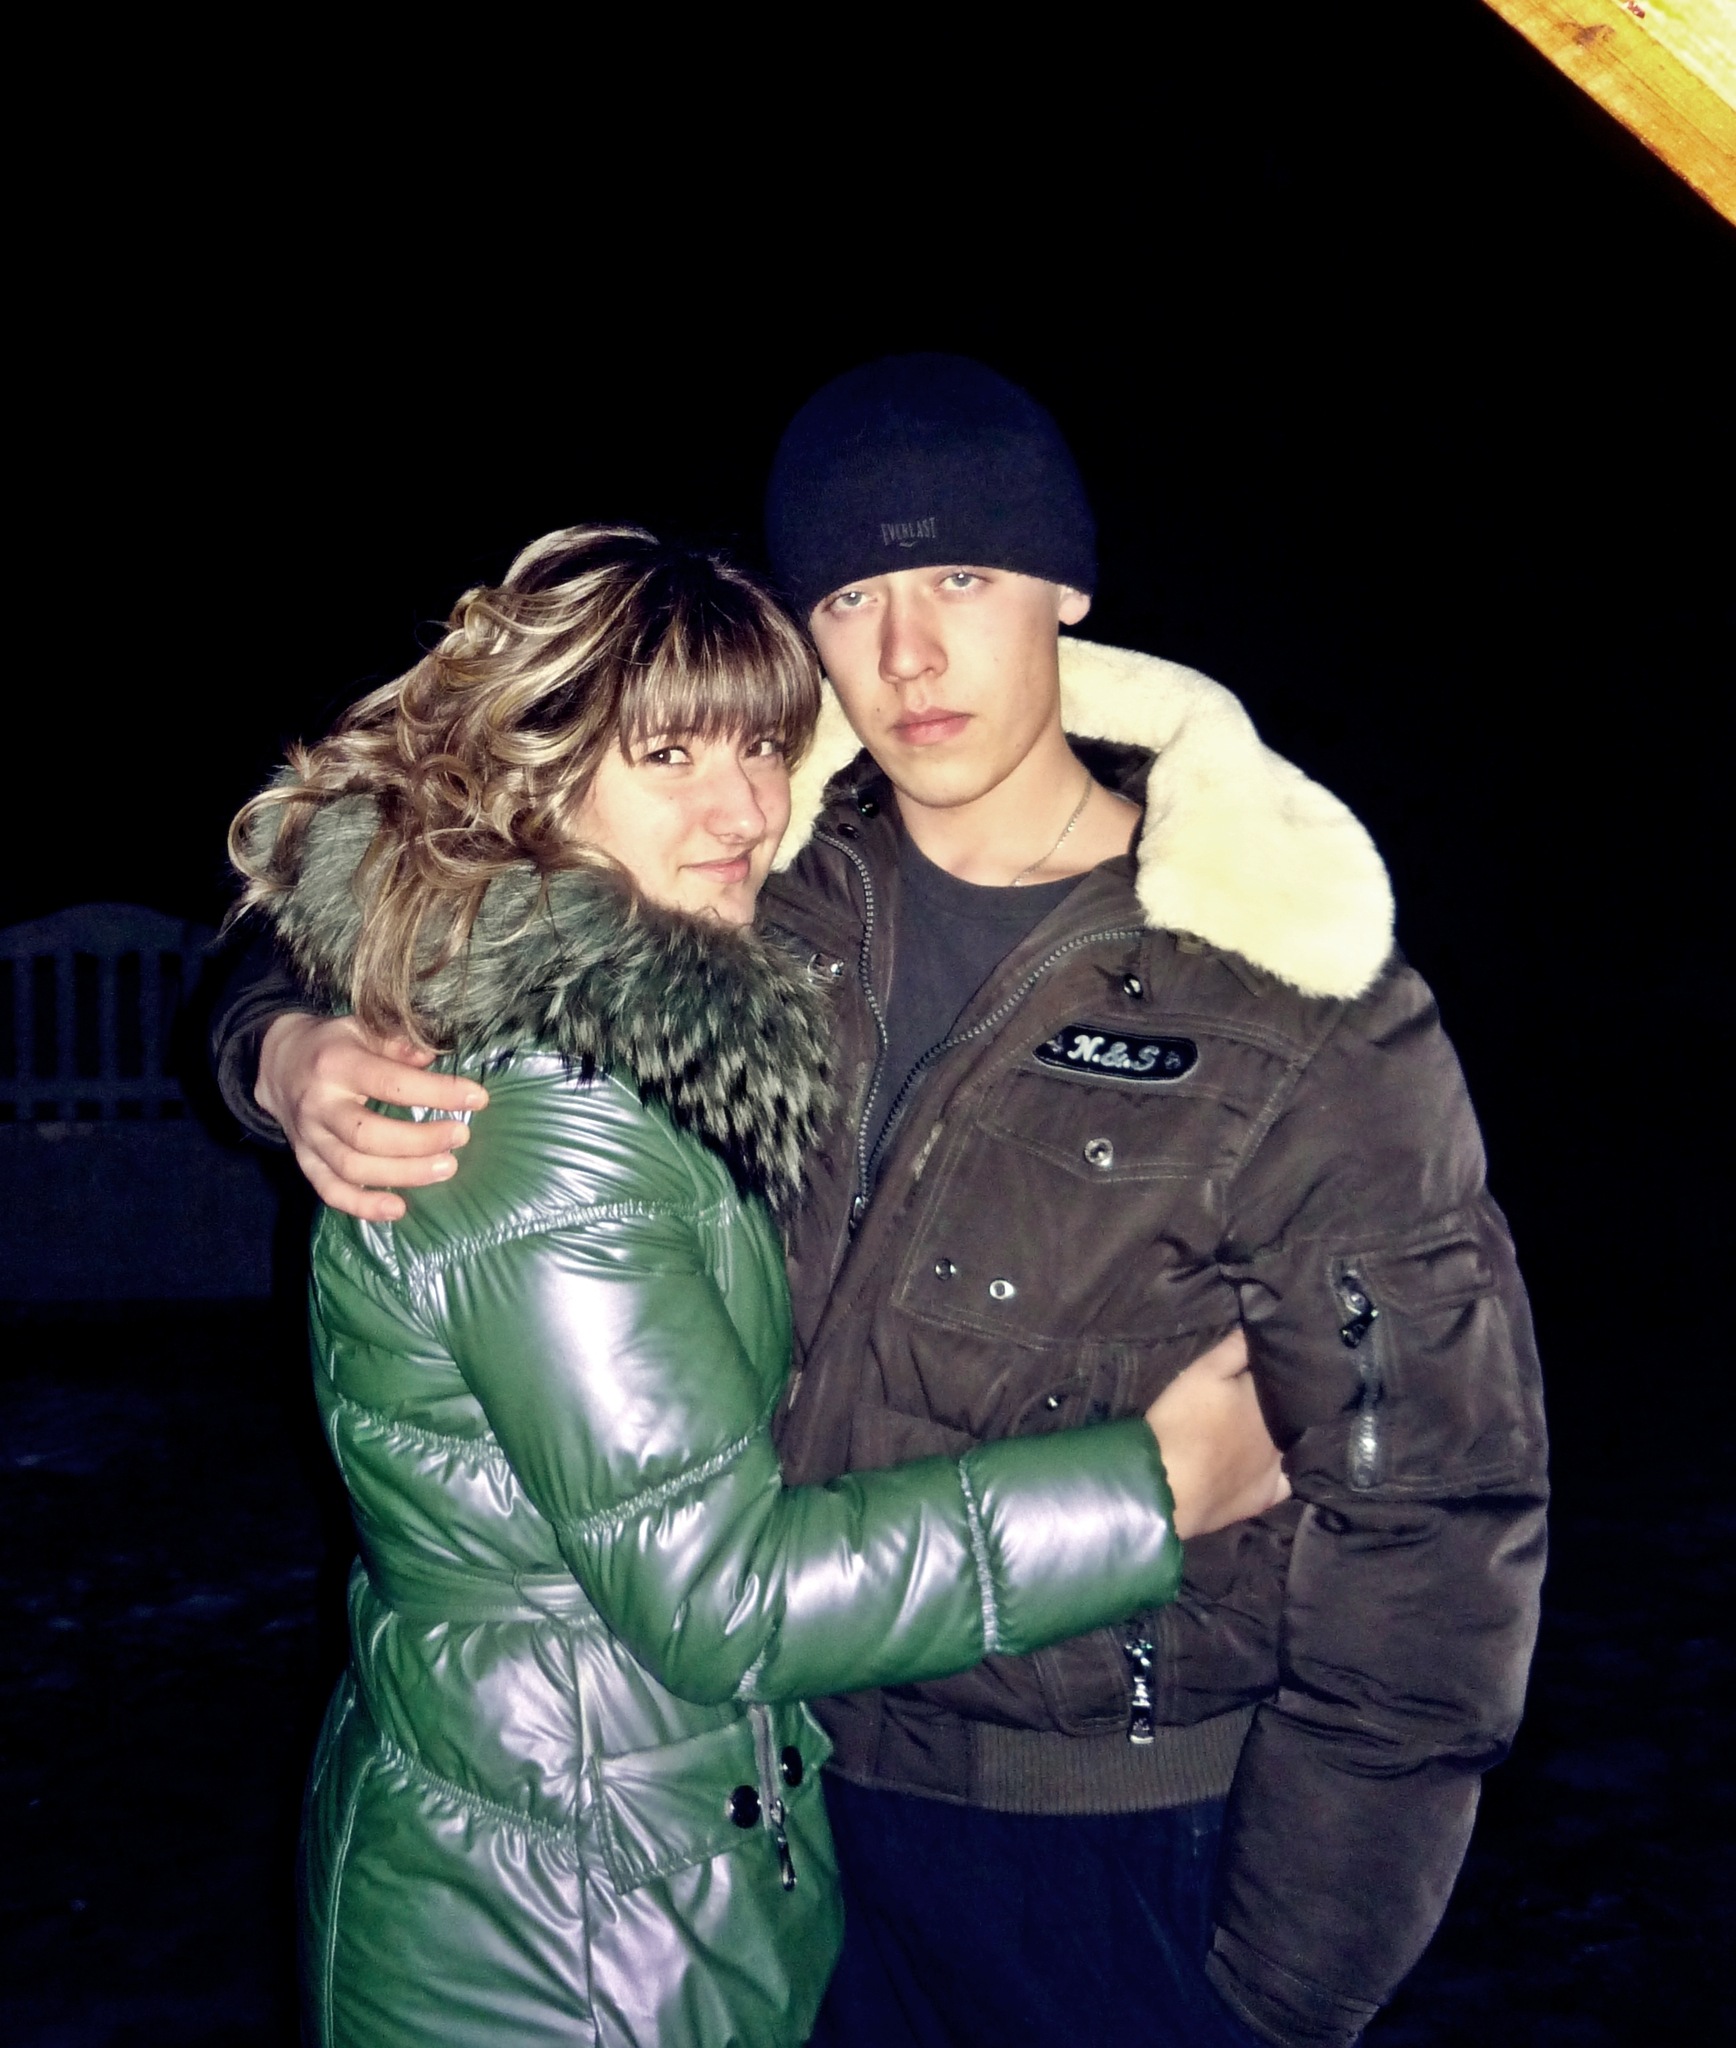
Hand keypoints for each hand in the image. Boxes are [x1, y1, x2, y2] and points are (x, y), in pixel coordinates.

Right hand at [255, 1013, 488, 1221]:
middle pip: (368, 1134)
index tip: (476, 1099)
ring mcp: (309, 1137)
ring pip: (352, 1167)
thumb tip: (434, 1058)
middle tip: (461, 1137)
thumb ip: (398, 1042)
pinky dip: (362, 1206)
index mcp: (337, 1064)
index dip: (437, 1092)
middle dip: (420, 1141)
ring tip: (446, 1168)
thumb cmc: (334, 1045)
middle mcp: (319, 1104)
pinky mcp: (305, 1160)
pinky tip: (398, 1209)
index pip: (391, 1083)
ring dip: (403, 1174)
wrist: (276, 1064)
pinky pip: (330, 1191)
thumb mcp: (362, 1028)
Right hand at [1145, 1327, 1290, 1540]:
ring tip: (1280, 1427)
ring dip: (1292, 1433)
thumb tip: (1266, 1328)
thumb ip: (1235, 1350)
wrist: (1169, 1486)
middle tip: (1277, 1393)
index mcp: (1266, 1399)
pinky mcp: (1268, 1495)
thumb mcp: (1202, 1373)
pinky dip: (1288, 1470)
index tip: (1282, 1361)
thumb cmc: (1182, 1422)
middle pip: (1292, 1411)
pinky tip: (1280, 1466)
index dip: (1280, 1370)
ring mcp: (1277, 1466)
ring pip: (1295, 1443)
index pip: (1283, 1378)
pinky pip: (1288, 1480)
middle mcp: (1281, 1431)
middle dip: (1289, 1401)